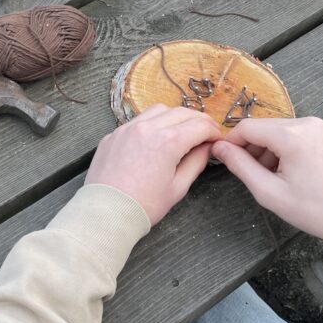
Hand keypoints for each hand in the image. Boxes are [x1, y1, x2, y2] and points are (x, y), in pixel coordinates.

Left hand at [86, 105, 220, 224]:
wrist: (106, 212)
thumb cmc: (144, 205)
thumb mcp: (178, 187)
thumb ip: (196, 162)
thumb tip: (207, 147)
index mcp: (168, 142)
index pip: (200, 125)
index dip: (213, 131)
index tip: (216, 139)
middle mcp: (147, 128)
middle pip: (182, 112)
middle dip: (198, 121)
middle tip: (204, 133)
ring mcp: (127, 129)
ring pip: (158, 110)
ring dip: (174, 116)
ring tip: (180, 132)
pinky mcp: (113, 134)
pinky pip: (137, 120)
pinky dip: (152, 123)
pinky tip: (155, 137)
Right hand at [211, 116, 322, 244]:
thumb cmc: (317, 210)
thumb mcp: (269, 192)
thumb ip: (240, 166)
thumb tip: (218, 148)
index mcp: (293, 136)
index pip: (247, 127)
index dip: (231, 142)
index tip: (225, 158)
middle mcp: (309, 123)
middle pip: (264, 127)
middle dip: (252, 148)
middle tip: (252, 174)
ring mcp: (321, 127)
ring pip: (279, 130)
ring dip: (268, 149)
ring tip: (273, 176)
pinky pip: (296, 133)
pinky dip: (285, 148)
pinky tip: (290, 171)